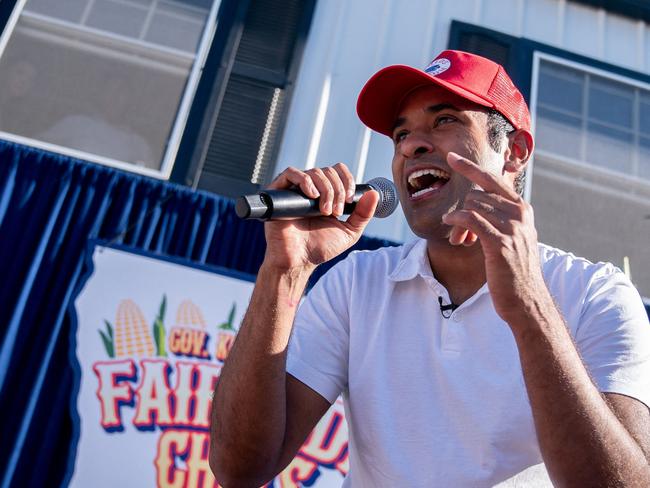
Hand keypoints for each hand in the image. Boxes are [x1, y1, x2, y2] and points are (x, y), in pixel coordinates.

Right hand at [263, 164, 378, 270]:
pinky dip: (305, 181)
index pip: (337, 171)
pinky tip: (312, 196)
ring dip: (326, 190)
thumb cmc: (320, 248)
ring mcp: (295, 190)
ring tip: (324, 211)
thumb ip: (363, 214)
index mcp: (326, 194)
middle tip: (336, 212)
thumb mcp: (349, 231)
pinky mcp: (279, 192)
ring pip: (314, 172)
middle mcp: (310, 189)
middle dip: (337, 191)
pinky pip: (291, 173)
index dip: (347, 180)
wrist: (298, 260)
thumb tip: (374, 194)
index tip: (350, 199)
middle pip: (328, 171)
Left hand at [442, 152, 547, 324]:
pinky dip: (457, 221)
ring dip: (458, 222)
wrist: (526, 299)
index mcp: (522, 209)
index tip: (451, 157)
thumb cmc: (514, 269)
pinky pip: (470, 219)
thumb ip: (500, 216)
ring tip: (460, 240)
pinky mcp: (500, 243)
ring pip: (471, 207)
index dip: (469, 167)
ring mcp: (511, 227)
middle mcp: (519, 214)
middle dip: (463, 210)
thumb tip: (477, 202)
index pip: (493, 179)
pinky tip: (451, 227)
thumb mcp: (513, 236)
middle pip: (476, 195)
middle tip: (460, 234)